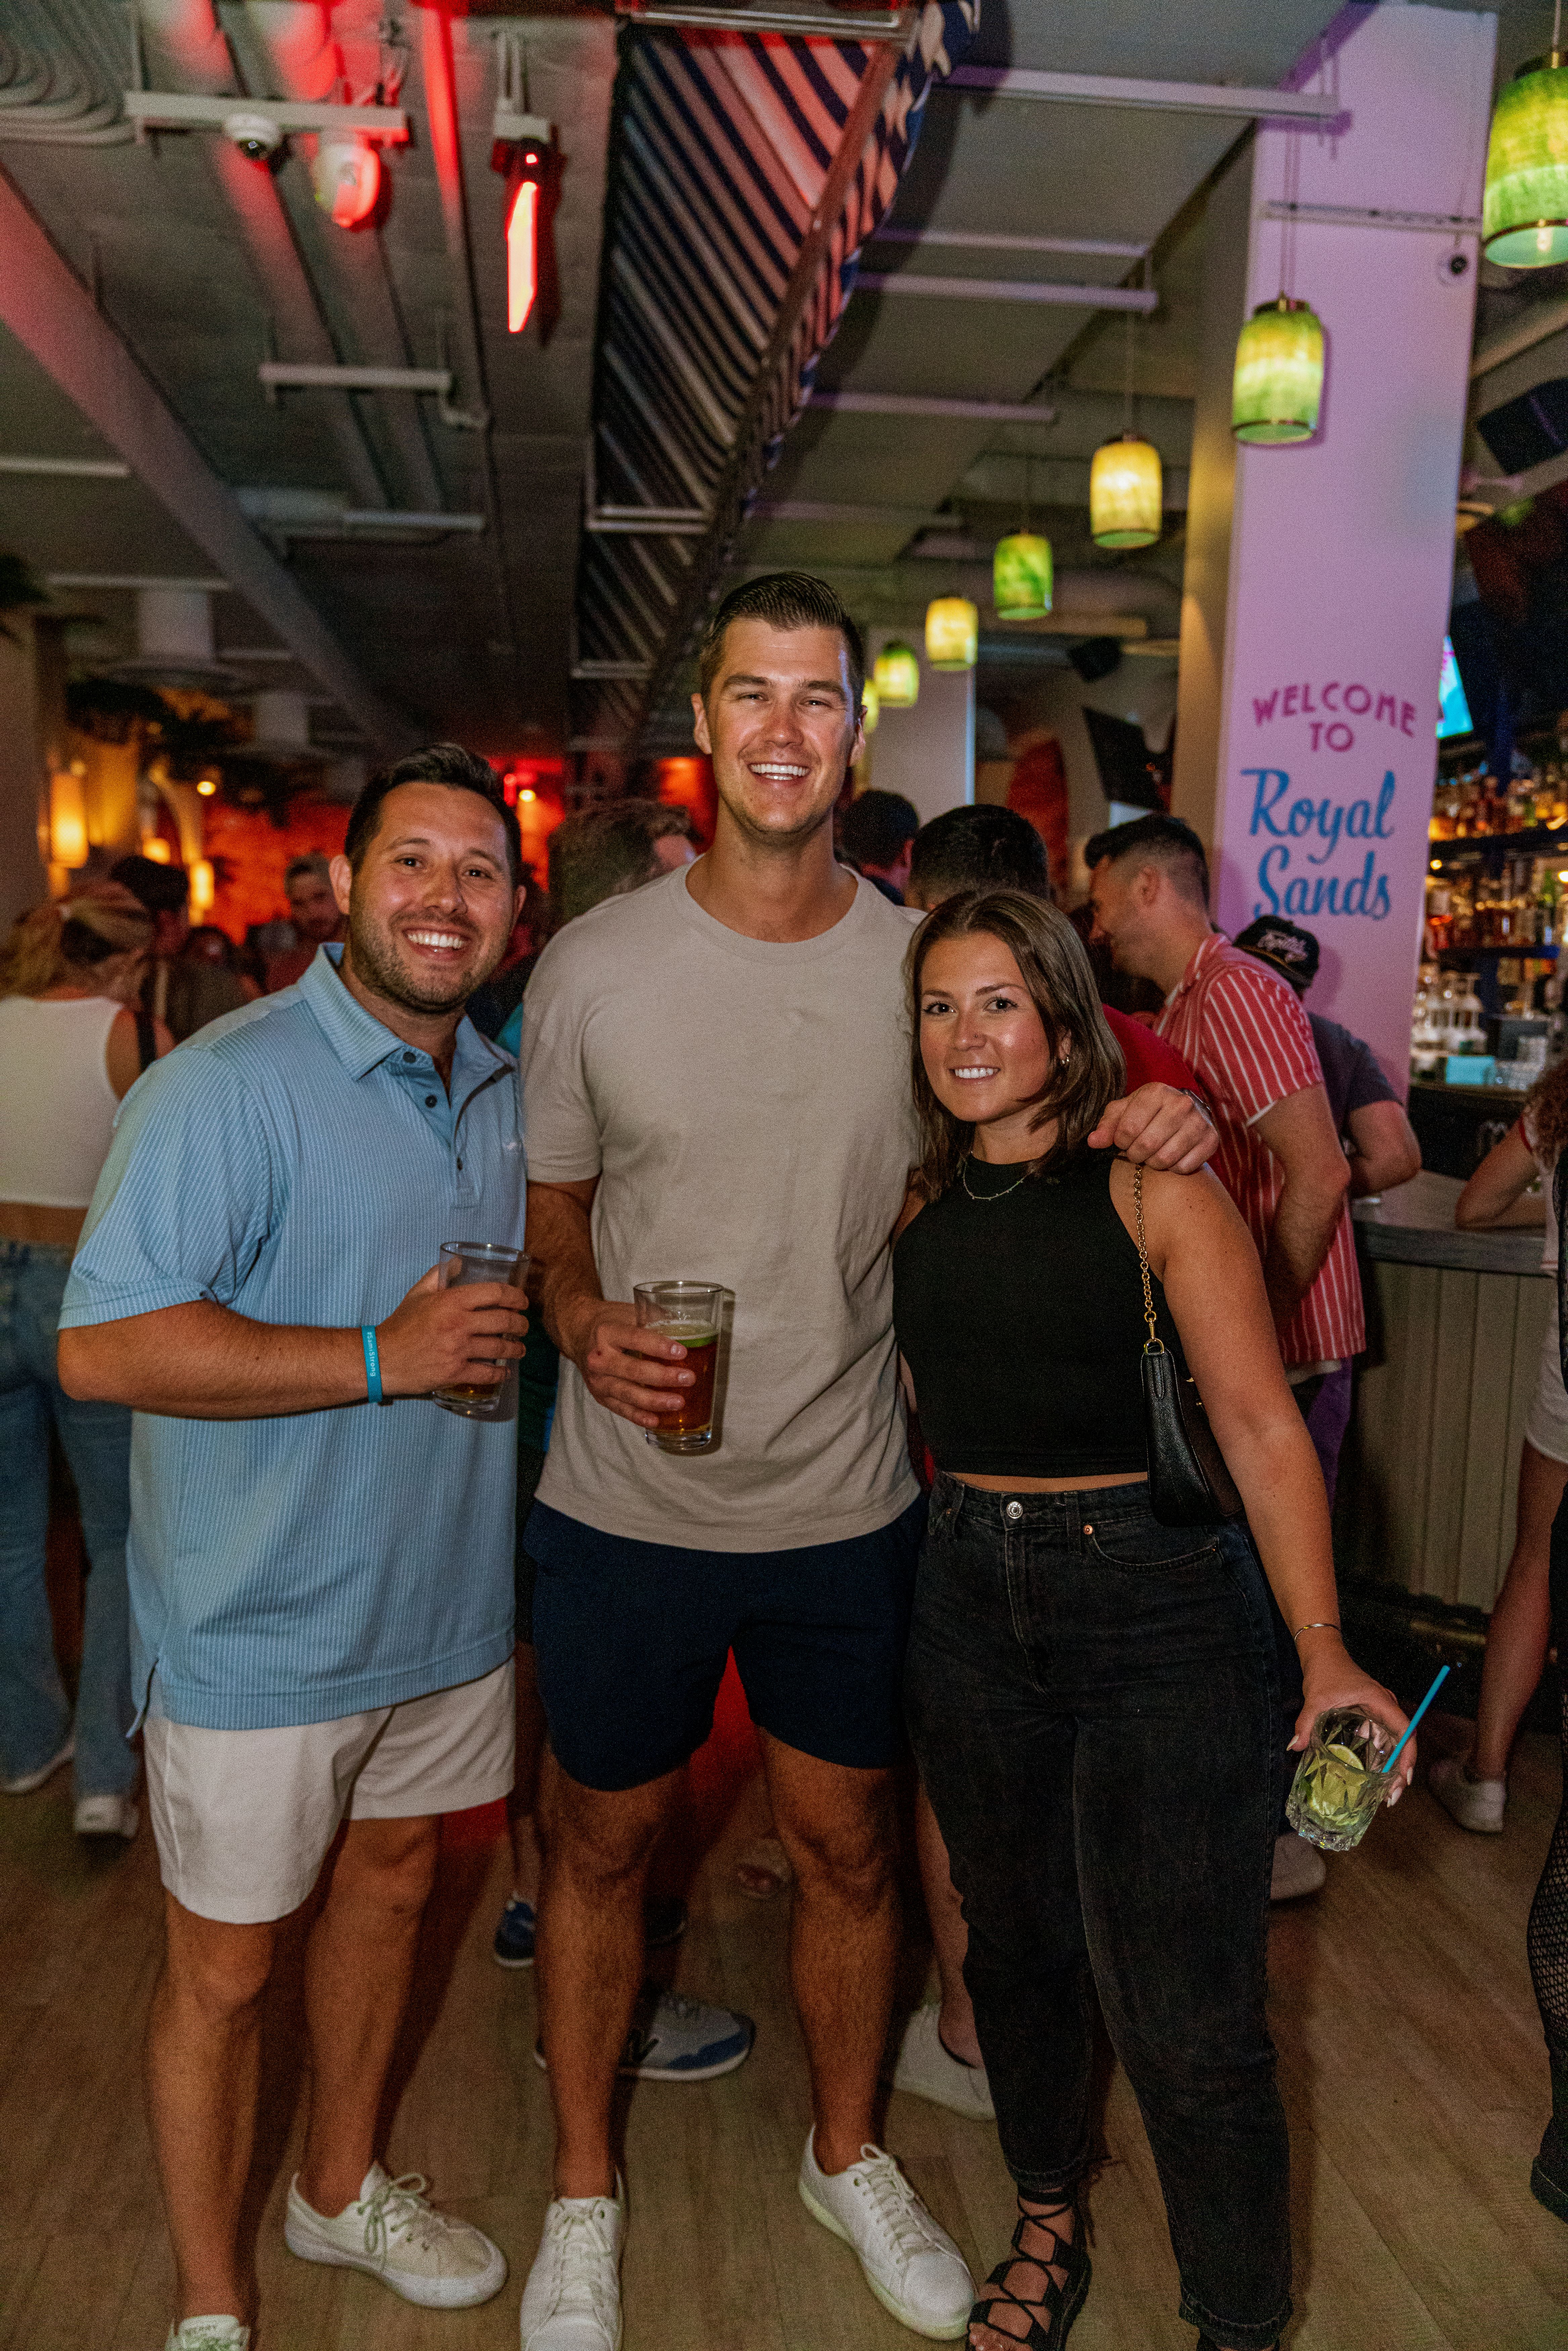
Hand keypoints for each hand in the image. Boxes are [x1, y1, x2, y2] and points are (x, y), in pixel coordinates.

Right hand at [375, 1266, 527, 1399]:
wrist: (381, 1358)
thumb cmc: (401, 1325)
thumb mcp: (418, 1293)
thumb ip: (439, 1275)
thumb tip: (459, 1262)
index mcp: (451, 1301)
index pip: (495, 1293)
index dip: (515, 1296)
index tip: (522, 1301)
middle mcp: (458, 1324)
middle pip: (503, 1321)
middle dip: (521, 1324)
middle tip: (524, 1326)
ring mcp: (458, 1350)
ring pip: (500, 1348)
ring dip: (516, 1348)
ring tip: (520, 1348)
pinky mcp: (455, 1372)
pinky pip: (487, 1373)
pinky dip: (500, 1374)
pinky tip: (505, 1372)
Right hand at [560, 1296, 696, 1431]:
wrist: (578, 1333)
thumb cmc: (610, 1321)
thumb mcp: (629, 1312)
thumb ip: (656, 1318)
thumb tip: (689, 1328)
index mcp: (607, 1332)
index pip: (635, 1339)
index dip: (659, 1346)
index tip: (682, 1352)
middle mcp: (599, 1358)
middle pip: (633, 1370)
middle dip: (663, 1376)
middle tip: (688, 1378)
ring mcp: (597, 1379)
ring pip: (628, 1393)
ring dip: (655, 1400)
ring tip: (678, 1402)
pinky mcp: (599, 1395)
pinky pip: (620, 1409)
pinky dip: (639, 1416)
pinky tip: (656, 1420)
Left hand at [1087, 1083, 1216, 1172]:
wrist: (1183, 1114)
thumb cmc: (1147, 1113)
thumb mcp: (1124, 1112)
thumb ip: (1107, 1125)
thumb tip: (1093, 1141)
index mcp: (1156, 1091)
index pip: (1128, 1129)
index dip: (1121, 1141)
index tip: (1124, 1140)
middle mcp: (1181, 1103)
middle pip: (1146, 1145)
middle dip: (1136, 1154)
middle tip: (1137, 1151)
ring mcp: (1199, 1121)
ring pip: (1165, 1159)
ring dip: (1153, 1163)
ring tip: (1153, 1154)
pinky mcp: (1212, 1140)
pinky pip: (1184, 1167)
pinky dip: (1173, 1168)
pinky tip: (1172, 1156)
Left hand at [1289, 1636, 1413, 1802]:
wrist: (1323, 1654)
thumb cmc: (1324, 1671)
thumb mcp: (1315, 1698)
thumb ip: (1305, 1722)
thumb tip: (1295, 1746)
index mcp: (1381, 1701)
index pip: (1405, 1730)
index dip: (1408, 1756)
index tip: (1404, 1778)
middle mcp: (1386, 1707)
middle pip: (1404, 1741)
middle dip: (1402, 1770)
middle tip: (1392, 1797)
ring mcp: (1380, 1712)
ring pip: (1395, 1742)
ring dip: (1394, 1767)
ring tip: (1387, 1794)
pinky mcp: (1372, 1716)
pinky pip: (1384, 1739)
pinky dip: (1384, 1758)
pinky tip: (1377, 1777)